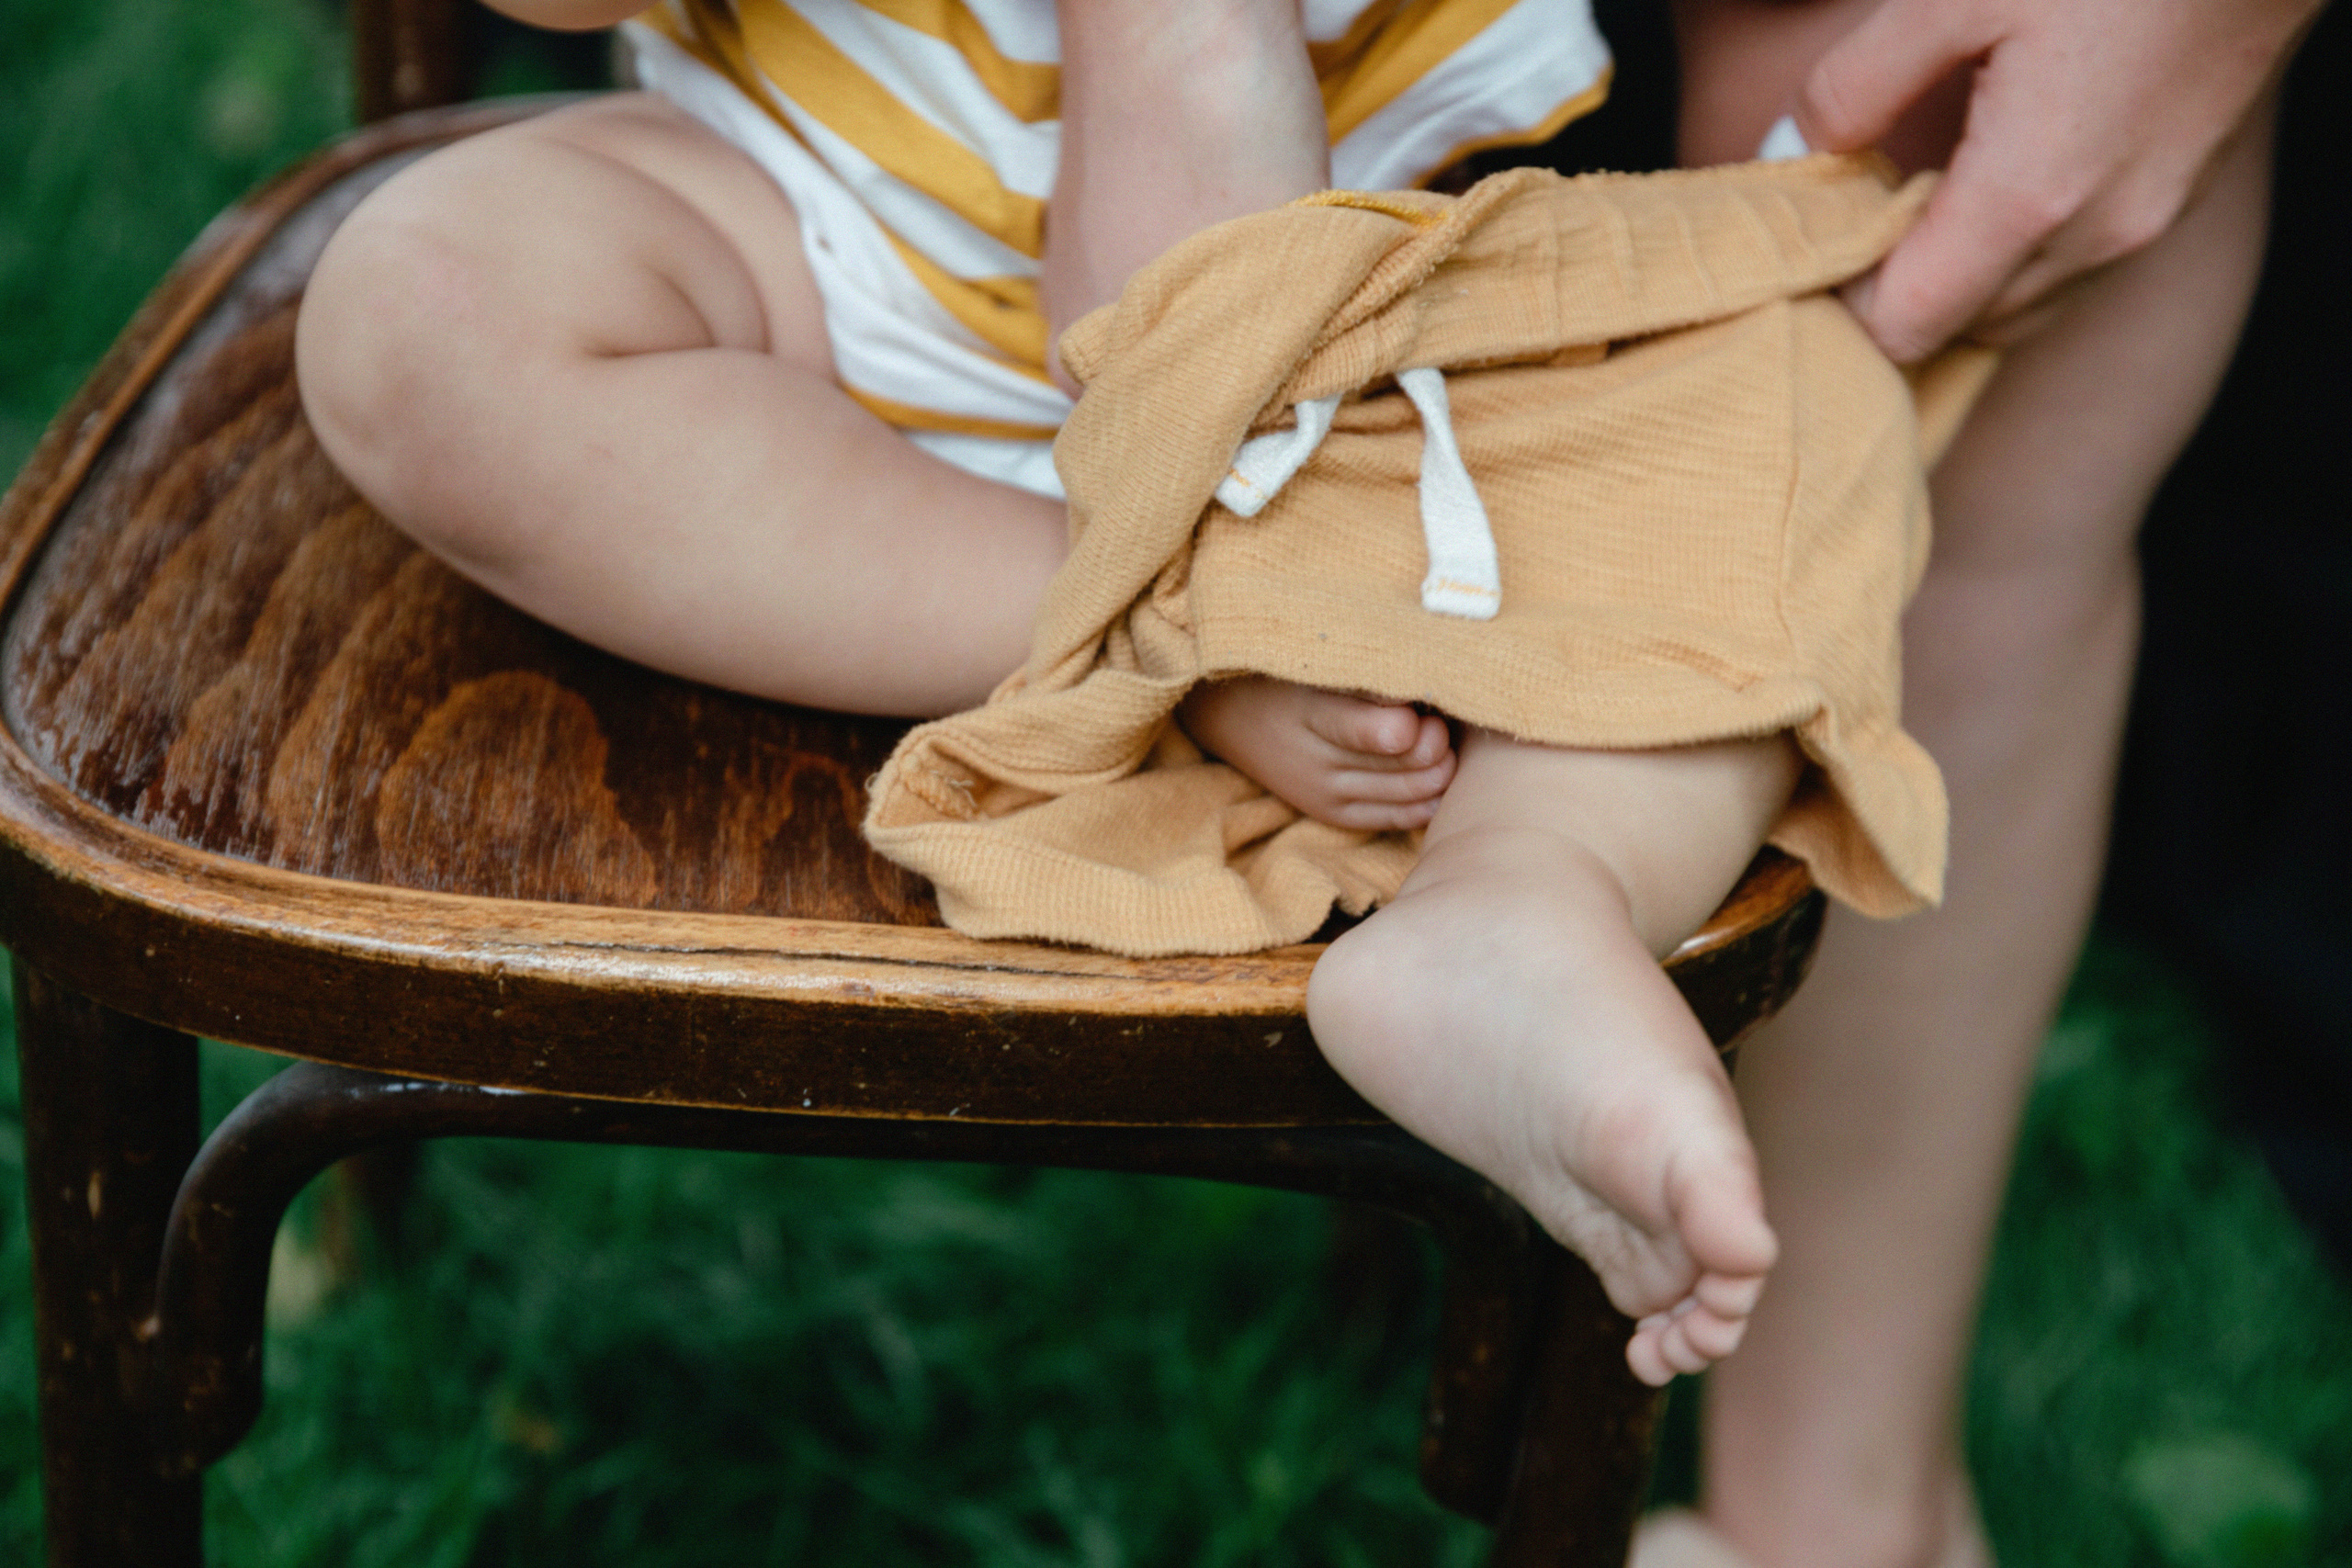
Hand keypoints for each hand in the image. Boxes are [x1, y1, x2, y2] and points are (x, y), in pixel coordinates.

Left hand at [1794, 0, 2320, 359]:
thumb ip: (1855, 88)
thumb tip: (1795, 149)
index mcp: (2025, 200)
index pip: (1901, 329)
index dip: (1840, 307)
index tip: (1811, 249)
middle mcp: (2091, 238)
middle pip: (1957, 330)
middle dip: (1895, 294)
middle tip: (1854, 219)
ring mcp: (2144, 225)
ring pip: (2019, 309)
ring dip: (1960, 278)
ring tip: (1920, 197)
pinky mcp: (2175, 197)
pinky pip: (2072, 270)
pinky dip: (2018, 254)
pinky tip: (1994, 180)